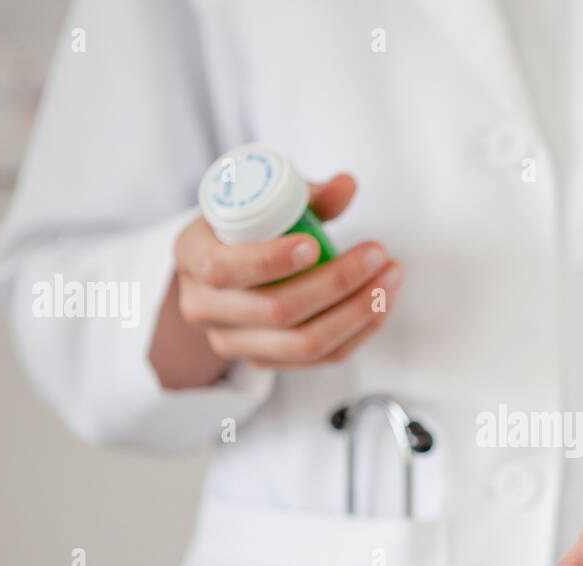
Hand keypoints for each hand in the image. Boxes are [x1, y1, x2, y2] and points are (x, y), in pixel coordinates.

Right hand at [150, 174, 402, 388]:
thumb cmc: (245, 228)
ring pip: (303, 344)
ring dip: (357, 312)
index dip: (270, 260)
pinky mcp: (263, 362)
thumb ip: (303, 193)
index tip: (313, 243)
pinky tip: (381, 305)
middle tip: (377, 255)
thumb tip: (346, 185)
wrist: (223, 270)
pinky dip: (358, 333)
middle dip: (336, 283)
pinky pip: (319, 359)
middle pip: (275, 311)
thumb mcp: (260, 200)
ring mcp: (233, 341)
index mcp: (192, 255)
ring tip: (389, 279)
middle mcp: (204, 306)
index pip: (225, 268)